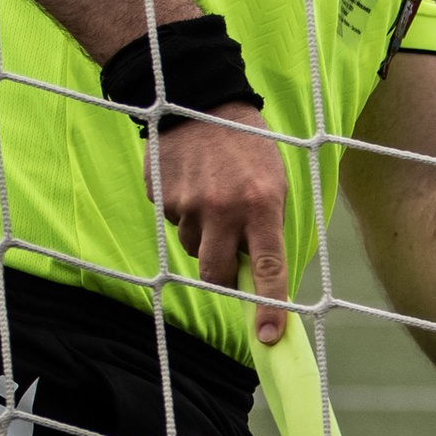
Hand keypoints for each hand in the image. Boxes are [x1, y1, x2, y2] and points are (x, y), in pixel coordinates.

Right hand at [151, 104, 290, 343]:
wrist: (199, 97)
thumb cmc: (247, 142)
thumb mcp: (273, 179)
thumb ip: (265, 224)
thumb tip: (256, 269)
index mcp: (261, 205)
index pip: (269, 269)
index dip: (269, 307)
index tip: (269, 337)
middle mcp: (224, 209)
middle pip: (216, 273)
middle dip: (222, 276)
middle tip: (227, 260)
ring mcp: (188, 204)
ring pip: (191, 247)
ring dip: (201, 235)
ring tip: (210, 196)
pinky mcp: (162, 196)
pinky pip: (172, 220)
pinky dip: (182, 211)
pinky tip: (191, 182)